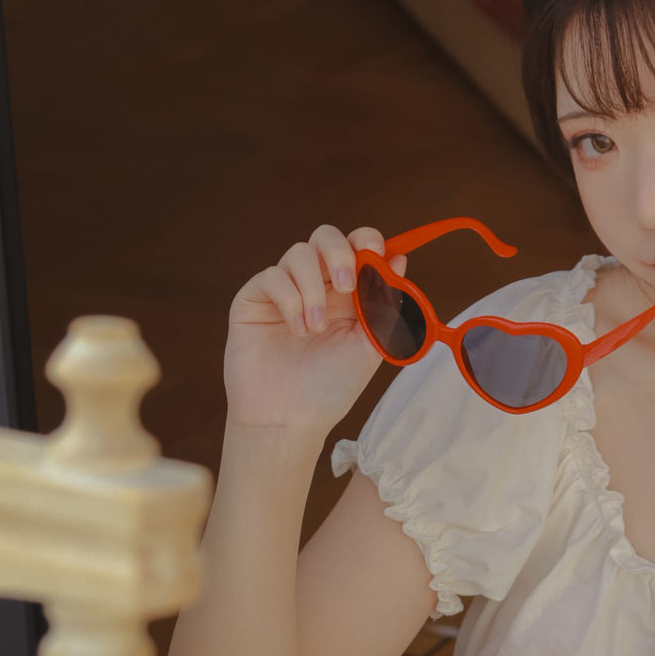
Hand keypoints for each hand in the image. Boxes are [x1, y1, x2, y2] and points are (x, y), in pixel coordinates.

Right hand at [223, 224, 389, 436]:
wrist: (290, 419)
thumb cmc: (330, 387)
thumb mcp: (369, 346)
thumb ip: (384, 305)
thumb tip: (400, 260)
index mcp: (347, 293)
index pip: (357, 247)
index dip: (367, 240)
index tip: (375, 255)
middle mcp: (316, 286)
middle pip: (325, 236)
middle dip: (339, 252)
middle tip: (347, 285)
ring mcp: (284, 291)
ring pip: (298, 253)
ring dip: (314, 289)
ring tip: (316, 329)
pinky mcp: (254, 299)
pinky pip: (271, 277)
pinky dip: (290, 300)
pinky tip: (297, 330)